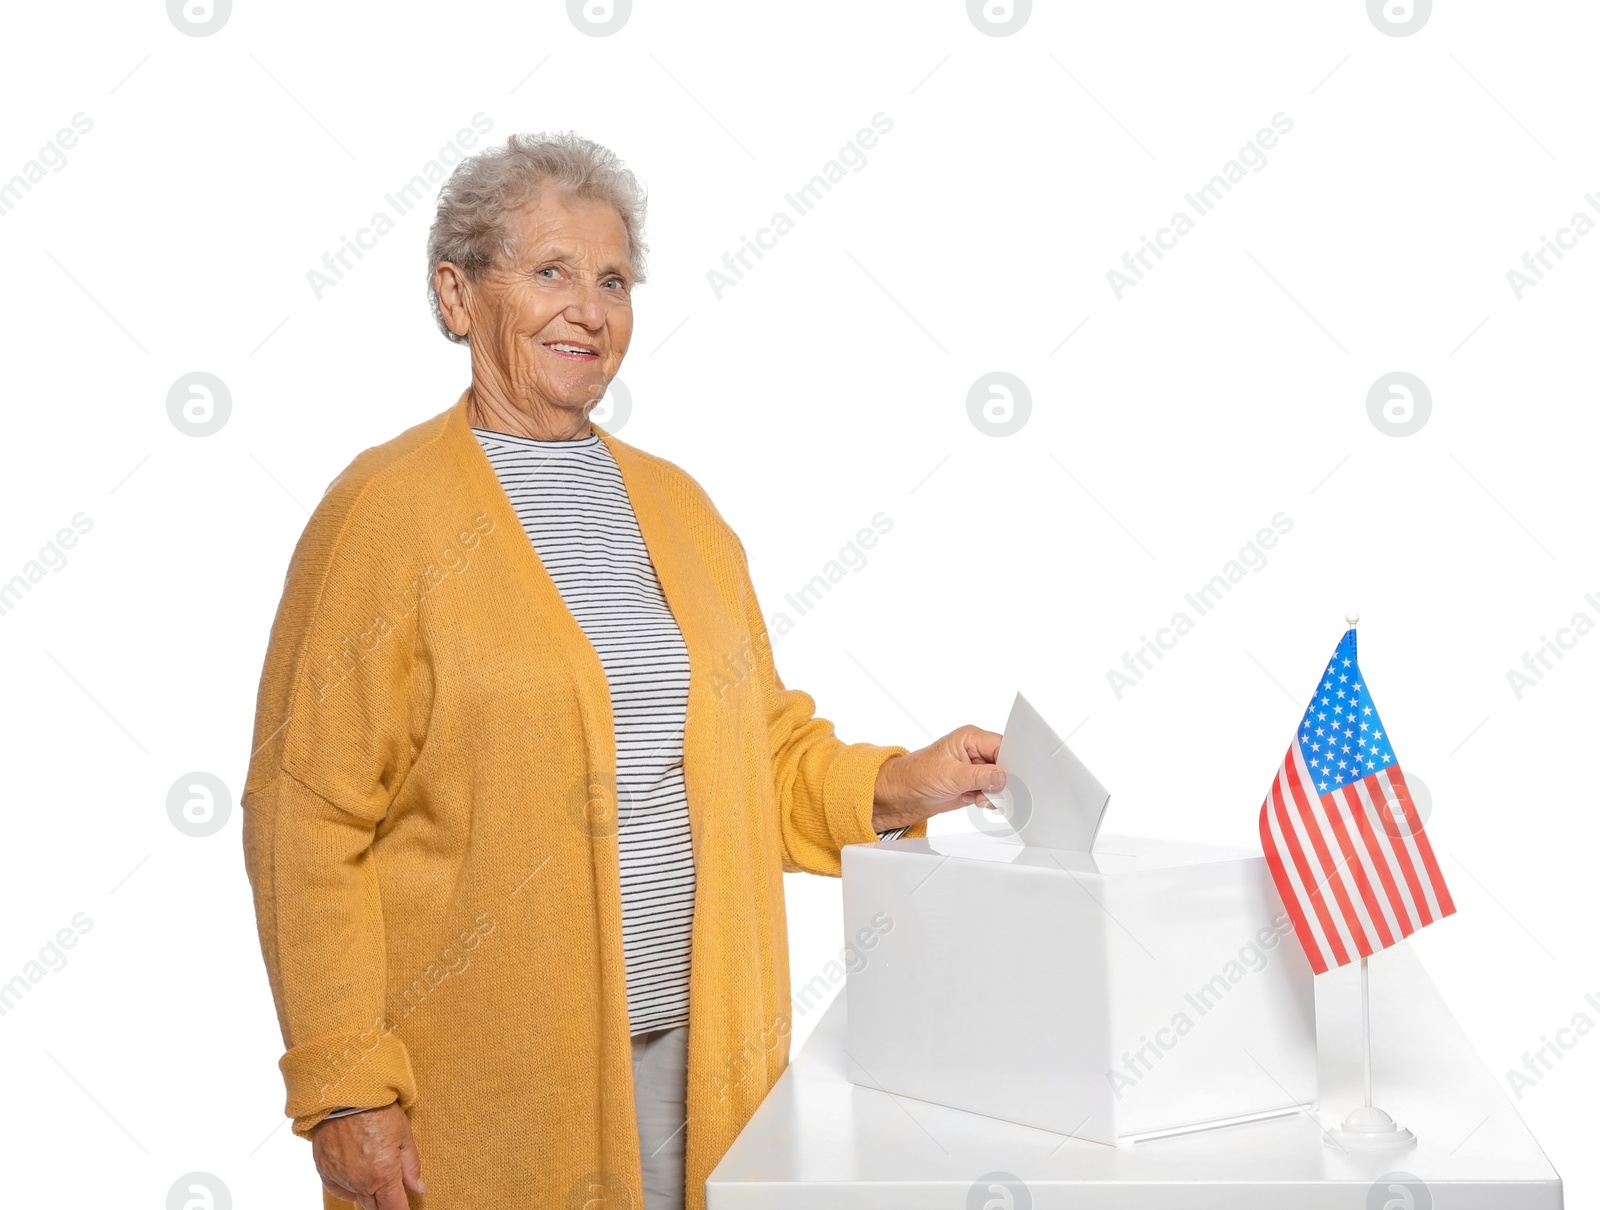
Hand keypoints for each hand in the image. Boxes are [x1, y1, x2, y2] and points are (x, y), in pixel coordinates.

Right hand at [310, 1102, 425, 1208]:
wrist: (344, 1094)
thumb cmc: (377, 1109)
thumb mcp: (404, 1135)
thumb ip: (411, 1166)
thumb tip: (418, 1188)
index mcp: (383, 1175)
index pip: (394, 1208)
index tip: (406, 1206)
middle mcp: (360, 1182)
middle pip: (374, 1207)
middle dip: (384, 1203)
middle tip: (392, 1191)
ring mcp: (340, 1178)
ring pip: (356, 1198)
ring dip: (367, 1193)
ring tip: (374, 1175)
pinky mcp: (324, 1171)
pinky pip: (338, 1189)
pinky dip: (348, 1187)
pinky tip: (356, 1175)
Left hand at [872, 725, 1003, 831]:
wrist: (902, 795)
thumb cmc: (917, 775)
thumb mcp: (951, 775)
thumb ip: (980, 776)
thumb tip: (1002, 777)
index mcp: (971, 738)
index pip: (1002, 746)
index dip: (1010, 762)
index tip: (1012, 778)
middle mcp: (975, 751)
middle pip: (1005, 764)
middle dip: (1002, 781)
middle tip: (994, 791)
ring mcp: (975, 769)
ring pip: (1000, 781)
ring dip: (994, 792)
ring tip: (978, 796)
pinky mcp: (973, 784)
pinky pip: (992, 792)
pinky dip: (988, 799)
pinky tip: (975, 800)